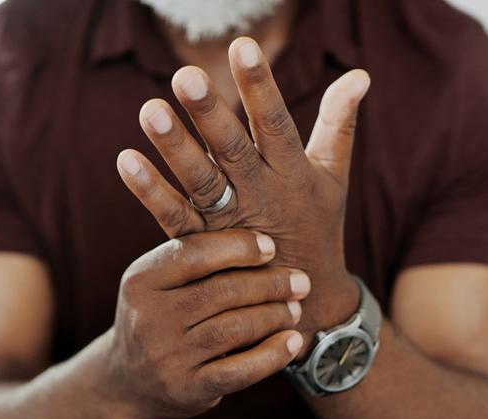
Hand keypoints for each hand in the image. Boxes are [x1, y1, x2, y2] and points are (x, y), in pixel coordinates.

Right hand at [94, 229, 309, 418]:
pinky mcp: (188, 389)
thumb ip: (194, 256)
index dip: (238, 247)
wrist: (128, 382)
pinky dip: (272, 355)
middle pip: (221, 291)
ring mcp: (167, 357)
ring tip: (294, 308)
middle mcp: (149, 318)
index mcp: (141, 280)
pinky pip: (239, 370)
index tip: (271, 246)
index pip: (194, 254)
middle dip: (269, 284)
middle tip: (299, 281)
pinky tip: (292, 341)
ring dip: (274, 315)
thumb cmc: (158, 317)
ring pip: (234, 328)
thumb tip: (259, 235)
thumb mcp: (156, 281)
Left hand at [116, 37, 369, 348]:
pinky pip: (175, 218)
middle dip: (210, 114)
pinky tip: (126, 161)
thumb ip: (339, 123)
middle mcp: (260, 194)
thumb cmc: (319, 226)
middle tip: (185, 78)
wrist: (306, 303)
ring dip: (175, 148)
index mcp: (292, 173)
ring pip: (201, 181)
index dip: (260, 87)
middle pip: (233, 150)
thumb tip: (361, 74)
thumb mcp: (334, 175)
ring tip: (149, 110)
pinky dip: (150, 193)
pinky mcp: (203, 246)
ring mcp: (229, 222)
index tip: (243, 47)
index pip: (276, 123)